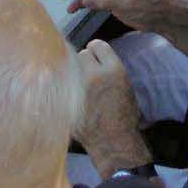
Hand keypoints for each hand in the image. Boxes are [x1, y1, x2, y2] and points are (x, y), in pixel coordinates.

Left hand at [74, 40, 151, 177]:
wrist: (113, 141)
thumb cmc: (124, 116)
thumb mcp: (125, 85)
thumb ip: (109, 69)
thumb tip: (95, 55)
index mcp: (114, 70)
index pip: (98, 45)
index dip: (97, 52)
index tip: (95, 58)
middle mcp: (95, 75)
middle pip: (82, 54)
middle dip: (85, 63)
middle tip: (88, 74)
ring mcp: (78, 87)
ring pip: (70, 66)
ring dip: (73, 73)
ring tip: (79, 85)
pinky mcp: (67, 99)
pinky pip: (61, 82)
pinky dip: (64, 86)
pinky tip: (70, 93)